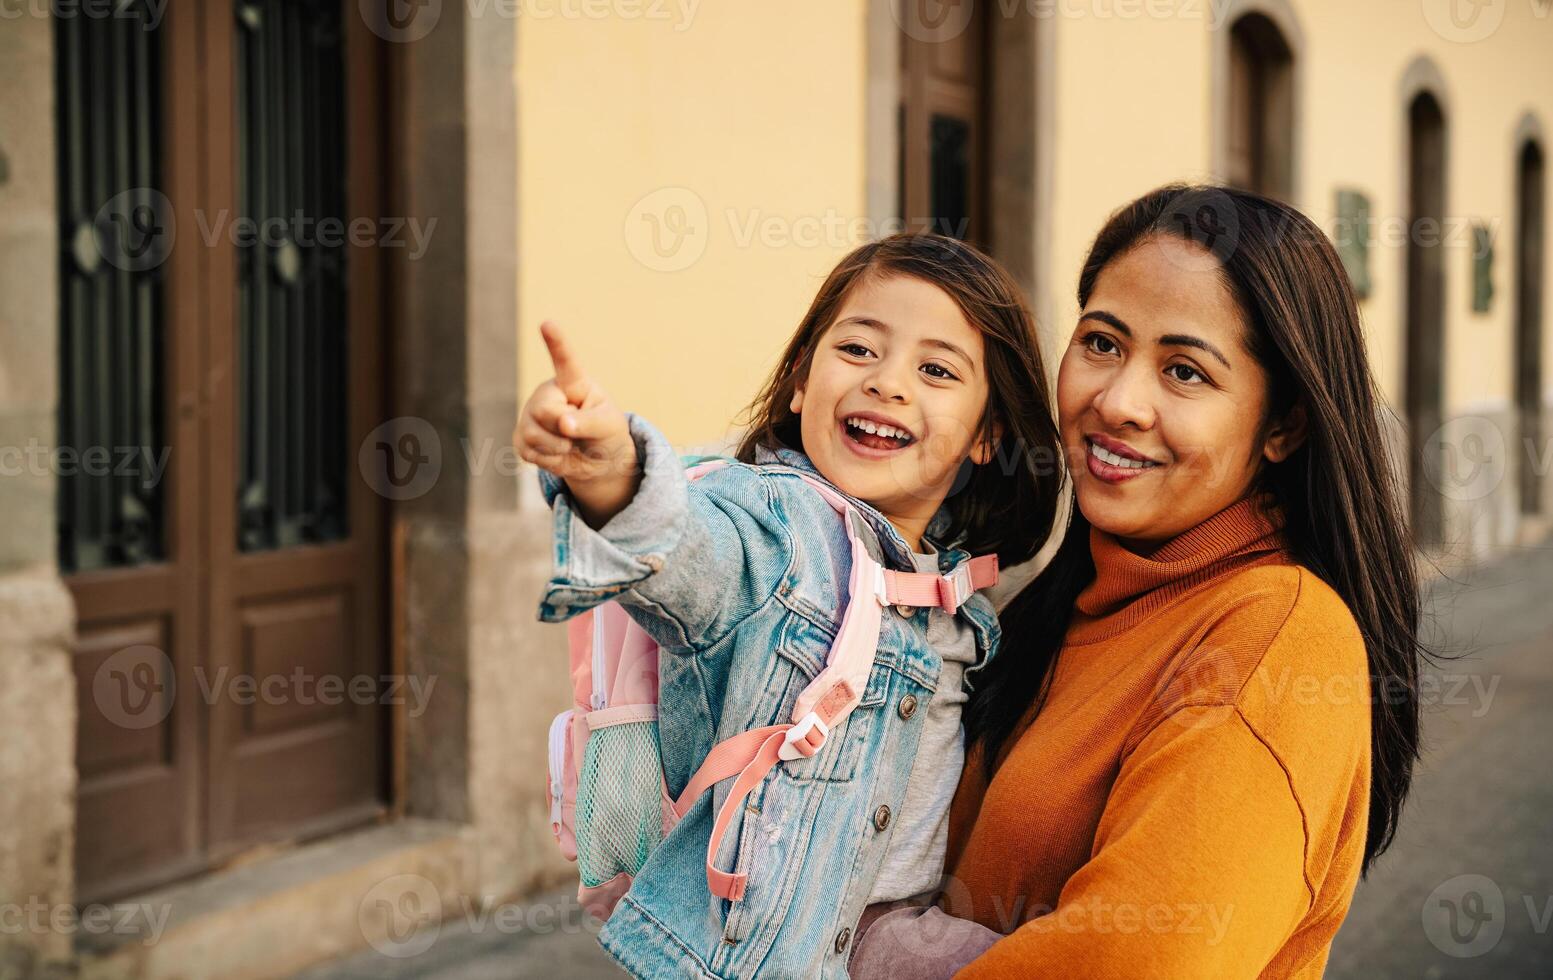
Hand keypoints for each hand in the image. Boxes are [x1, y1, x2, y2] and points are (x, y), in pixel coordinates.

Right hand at [516, 322, 637, 525]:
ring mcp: (531, 415)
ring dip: (559, 448)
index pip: (565, 360)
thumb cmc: (606, 433)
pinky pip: (529, 452)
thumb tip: (563, 425)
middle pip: (544, 410)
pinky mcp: (522, 438)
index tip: (547, 323)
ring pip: (533, 434)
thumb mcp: (609, 426)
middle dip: (564, 429)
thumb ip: (590, 422)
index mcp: (573, 382)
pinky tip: (558, 454)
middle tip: (578, 432)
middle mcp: (547, 393)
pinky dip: (549, 460)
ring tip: (571, 443)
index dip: (556, 342)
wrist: (598, 460)